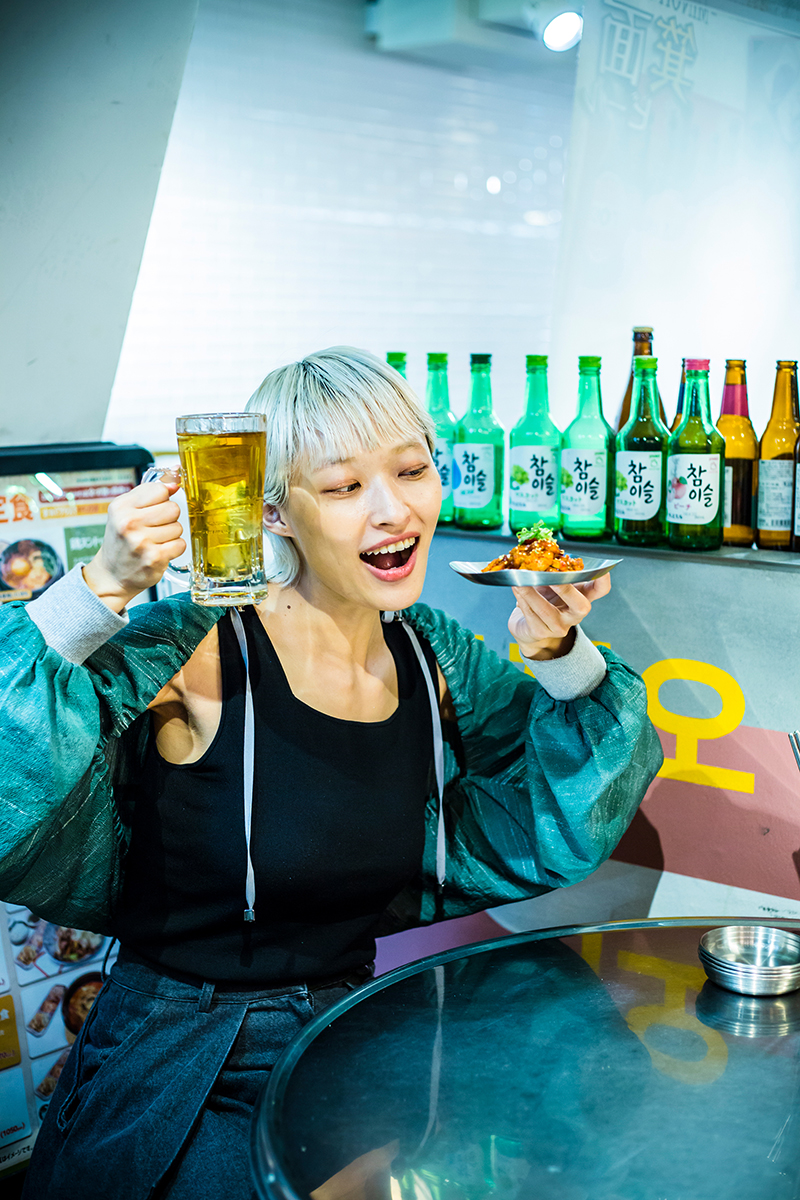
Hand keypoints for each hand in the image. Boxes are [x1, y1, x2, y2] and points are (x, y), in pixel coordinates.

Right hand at [82, 472, 185, 610]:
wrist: (111, 574)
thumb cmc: (122, 539)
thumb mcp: (127, 510)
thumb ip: (151, 492)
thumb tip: (176, 478)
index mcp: (121, 506)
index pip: (160, 490)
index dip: (162, 500)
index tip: (153, 509)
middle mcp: (129, 522)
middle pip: (173, 508)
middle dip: (169, 518)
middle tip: (154, 528)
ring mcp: (141, 541)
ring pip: (178, 527)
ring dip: (171, 535)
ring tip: (155, 541)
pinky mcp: (154, 558)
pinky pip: (180, 544)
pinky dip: (174, 549)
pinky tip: (160, 551)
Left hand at [509, 573, 610, 660]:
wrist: (528, 627)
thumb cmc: (543, 599)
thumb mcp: (551, 583)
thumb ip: (552, 570)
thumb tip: (543, 550)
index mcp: (581, 597)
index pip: (601, 590)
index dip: (603, 580)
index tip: (602, 568)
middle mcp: (574, 614)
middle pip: (582, 606)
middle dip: (567, 590)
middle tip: (551, 574)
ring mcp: (559, 626)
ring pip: (547, 611)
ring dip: (532, 594)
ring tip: (520, 580)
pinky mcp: (541, 632)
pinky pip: (531, 616)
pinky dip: (523, 600)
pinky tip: (516, 589)